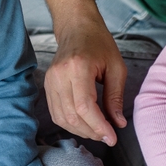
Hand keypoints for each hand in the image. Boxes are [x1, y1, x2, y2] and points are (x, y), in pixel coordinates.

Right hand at [45, 17, 127, 144]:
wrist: (76, 27)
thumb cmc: (99, 44)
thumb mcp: (116, 68)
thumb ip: (116, 98)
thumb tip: (118, 124)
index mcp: (78, 67)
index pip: (84, 107)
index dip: (98, 127)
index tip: (112, 138)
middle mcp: (60, 75)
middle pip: (72, 116)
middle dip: (92, 132)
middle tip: (108, 136)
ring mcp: (50, 81)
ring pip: (62, 118)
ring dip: (81, 131)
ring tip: (98, 131)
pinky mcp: (47, 86)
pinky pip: (56, 114)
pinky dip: (71, 124)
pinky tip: (85, 124)